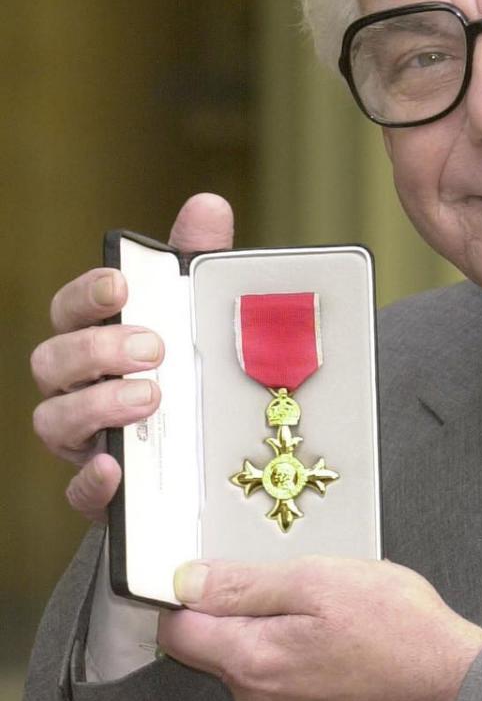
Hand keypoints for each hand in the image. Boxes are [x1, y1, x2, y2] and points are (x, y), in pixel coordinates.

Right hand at [31, 194, 233, 518]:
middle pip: (51, 363)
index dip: (86, 294)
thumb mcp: (198, 317)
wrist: (210, 463)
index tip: (120, 284)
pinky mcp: (106, 496)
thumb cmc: (190, 373)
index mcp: (94, 342)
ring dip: (97, 406)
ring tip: (151, 397)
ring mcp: (85, 444)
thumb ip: (196, 264)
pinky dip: (94, 482)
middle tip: (155, 346)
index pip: (67, 311)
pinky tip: (119, 468)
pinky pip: (82, 494)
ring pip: (54, 422)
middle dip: (97, 349)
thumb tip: (208, 205)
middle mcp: (77, 391)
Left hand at [157, 556, 481, 700]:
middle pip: (211, 647)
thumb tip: (185, 581)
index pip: (177, 632)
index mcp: (250, 662)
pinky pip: (278, 679)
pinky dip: (293, 653)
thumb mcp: (318, 580)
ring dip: (268, 631)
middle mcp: (255, 699)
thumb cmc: (395, 624)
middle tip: (290, 582)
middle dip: (236, 610)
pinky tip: (333, 635)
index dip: (188, 594)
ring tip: (320, 607)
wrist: (451, 683)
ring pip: (247, 661)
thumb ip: (245, 584)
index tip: (219, 570)